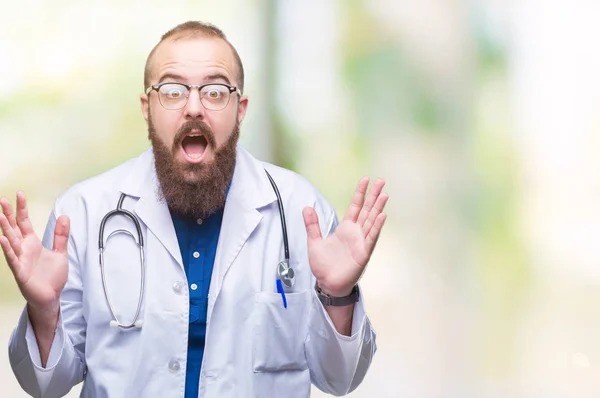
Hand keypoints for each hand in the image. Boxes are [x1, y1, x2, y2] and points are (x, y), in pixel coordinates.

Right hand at [0, 192, 69, 310]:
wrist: (51, 296)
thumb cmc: (52, 276)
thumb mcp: (60, 252)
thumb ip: (61, 235)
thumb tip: (64, 216)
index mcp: (32, 243)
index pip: (24, 222)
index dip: (22, 209)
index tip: (20, 194)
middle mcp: (23, 249)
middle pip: (14, 228)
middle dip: (8, 215)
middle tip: (2, 200)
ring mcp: (20, 260)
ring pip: (11, 242)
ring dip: (5, 229)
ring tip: (0, 216)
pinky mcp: (20, 272)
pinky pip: (12, 259)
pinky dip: (7, 250)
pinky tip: (2, 239)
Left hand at [303, 177, 387, 296]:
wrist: (328, 284)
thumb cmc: (324, 265)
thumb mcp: (314, 242)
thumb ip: (312, 225)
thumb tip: (306, 208)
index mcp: (345, 228)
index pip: (355, 206)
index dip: (360, 193)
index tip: (366, 179)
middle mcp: (356, 233)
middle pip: (367, 210)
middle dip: (374, 195)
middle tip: (382, 181)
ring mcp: (361, 242)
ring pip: (372, 221)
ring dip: (378, 208)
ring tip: (384, 194)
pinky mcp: (363, 253)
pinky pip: (371, 238)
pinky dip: (377, 227)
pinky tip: (382, 216)